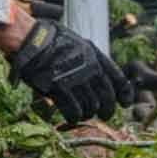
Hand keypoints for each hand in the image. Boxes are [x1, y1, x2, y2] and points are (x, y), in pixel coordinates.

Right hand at [9, 20, 134, 125]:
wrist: (32, 40)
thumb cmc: (50, 42)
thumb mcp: (78, 45)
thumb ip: (90, 61)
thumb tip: (97, 79)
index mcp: (96, 57)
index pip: (119, 80)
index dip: (124, 95)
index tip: (124, 104)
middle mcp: (90, 69)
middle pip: (107, 98)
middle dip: (107, 111)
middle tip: (103, 116)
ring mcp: (75, 79)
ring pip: (91, 107)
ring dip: (88, 114)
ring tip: (82, 115)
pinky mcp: (59, 89)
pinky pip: (74, 111)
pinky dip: (74, 117)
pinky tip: (71, 117)